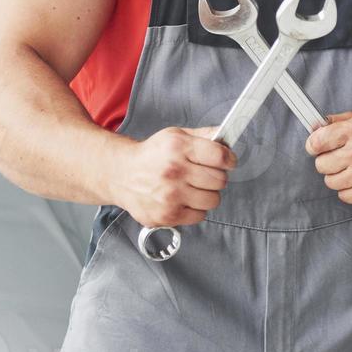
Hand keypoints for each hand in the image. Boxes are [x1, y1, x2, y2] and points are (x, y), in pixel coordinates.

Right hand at [113, 126, 235, 227]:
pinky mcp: (167, 215)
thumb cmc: (152, 154)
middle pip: (220, 181)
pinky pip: (199, 216)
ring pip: (213, 200)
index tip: (228, 162)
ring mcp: (170, 196)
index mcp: (178, 147)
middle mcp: (174, 171)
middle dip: (217, 177)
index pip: (220, 157)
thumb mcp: (176, 135)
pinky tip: (183, 200)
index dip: (229, 160)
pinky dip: (195, 209)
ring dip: (207, 195)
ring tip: (193, 188)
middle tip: (205, 175)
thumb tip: (227, 138)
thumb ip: (204, 135)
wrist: (121, 174)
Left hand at [305, 112, 351, 207]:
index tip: (317, 148)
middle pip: (321, 164)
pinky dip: (350, 190)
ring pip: (330, 181)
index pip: (317, 141)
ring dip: (339, 177)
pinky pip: (343, 195)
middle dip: (329, 162)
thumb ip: (337, 121)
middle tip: (342, 159)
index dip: (314, 145)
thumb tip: (314, 126)